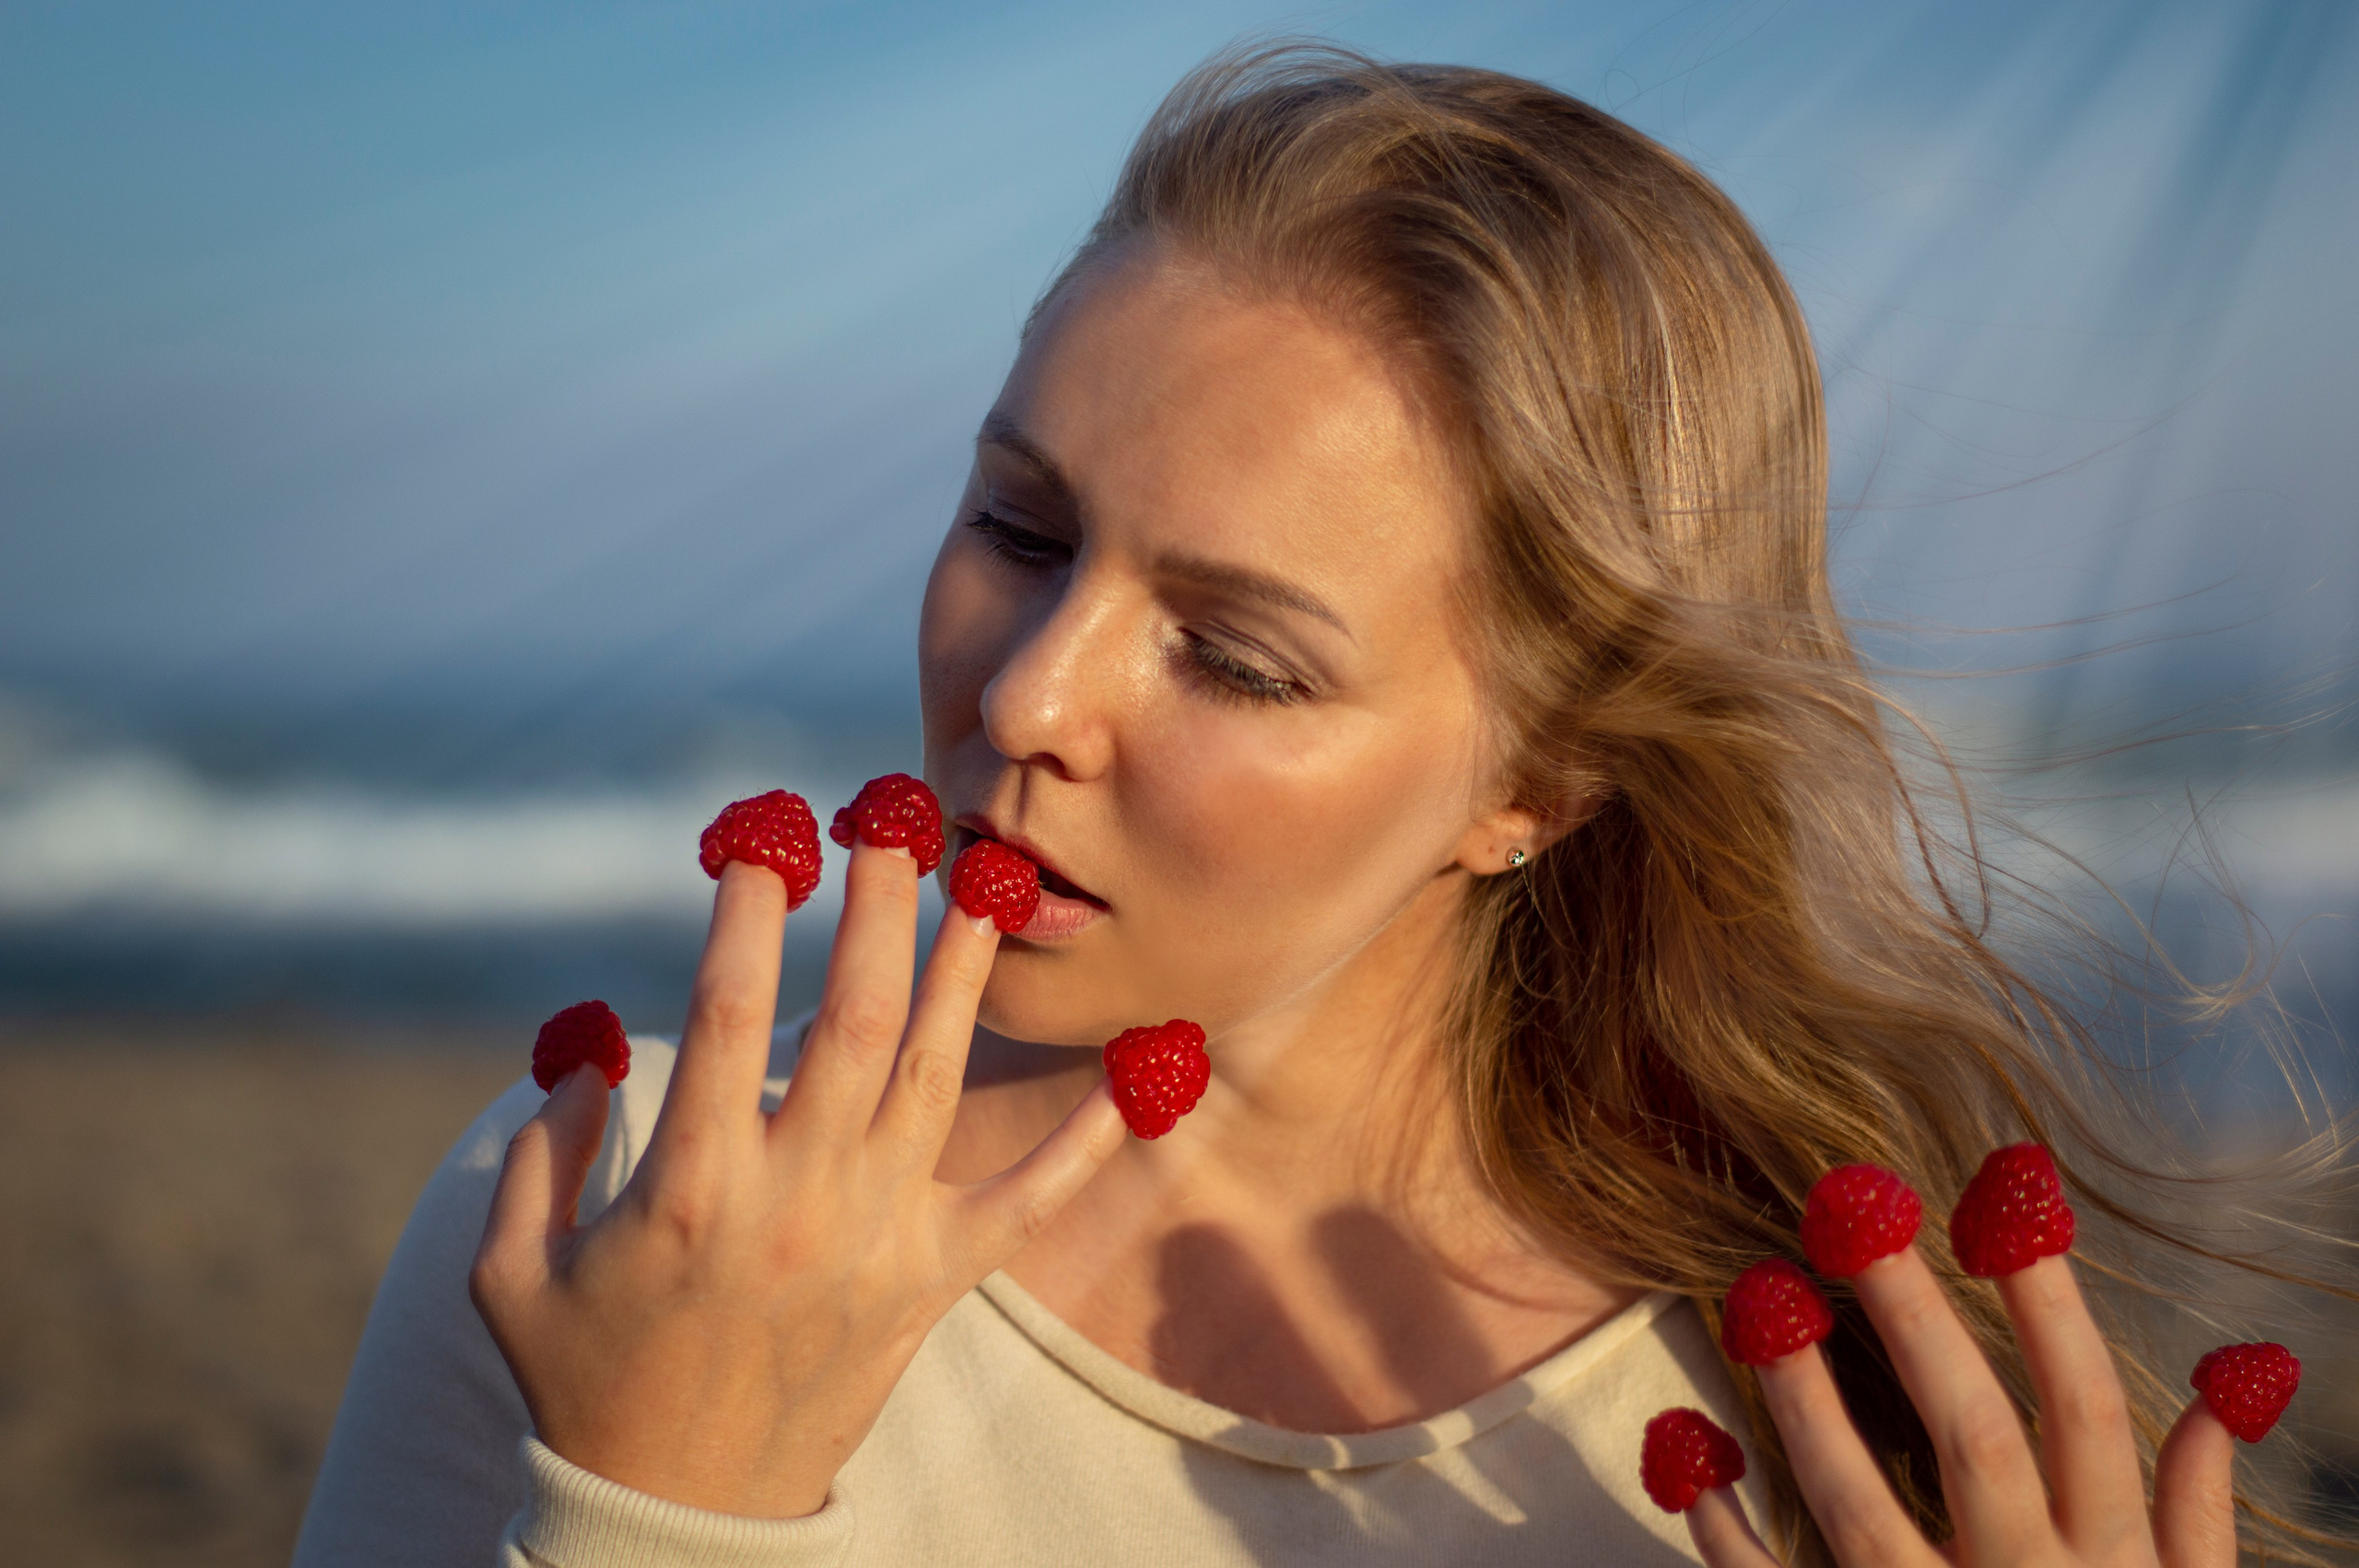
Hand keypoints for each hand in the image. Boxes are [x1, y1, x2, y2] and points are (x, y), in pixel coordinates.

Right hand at [469, 844, 1128, 1516]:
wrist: (679, 1512)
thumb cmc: (585, 1378)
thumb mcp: (510, 1268)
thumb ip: (539, 1145)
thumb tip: (583, 1035)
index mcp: (689, 1185)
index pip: (727, 1008)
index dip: (748, 908)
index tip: (759, 830)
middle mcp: (797, 1198)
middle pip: (856, 1016)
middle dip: (877, 901)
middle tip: (891, 810)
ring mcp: (877, 1239)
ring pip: (938, 1072)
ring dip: (965, 964)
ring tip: (988, 871)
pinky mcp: (934, 1281)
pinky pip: (1029, 1197)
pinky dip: (1089, 1131)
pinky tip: (1144, 1063)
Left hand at [1687, 1246, 2237, 1567]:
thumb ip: (2195, 1514)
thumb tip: (2240, 1378)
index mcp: (2112, 1566)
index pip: (2088, 1409)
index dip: (2049, 1297)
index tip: (2006, 1184)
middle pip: (1972, 1436)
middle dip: (1914, 1316)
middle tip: (1852, 1204)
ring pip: (1859, 1510)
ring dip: (1803, 1401)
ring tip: (1757, 1296)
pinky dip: (1722, 1527)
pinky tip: (1686, 1445)